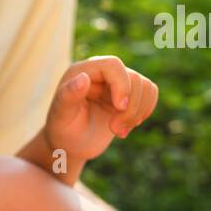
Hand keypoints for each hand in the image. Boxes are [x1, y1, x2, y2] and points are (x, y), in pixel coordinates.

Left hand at [43, 56, 158, 161]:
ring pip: (145, 86)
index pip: (113, 65)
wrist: (71, 144)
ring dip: (137, 112)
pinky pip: (150, 92)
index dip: (122, 85)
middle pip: (132, 78)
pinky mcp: (128, 94)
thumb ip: (68, 96)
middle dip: (130, 107)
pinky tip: (128, 126)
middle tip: (115, 130)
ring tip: (119, 131)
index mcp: (82, 71)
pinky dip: (144, 111)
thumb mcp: (60, 116)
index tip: (119, 108)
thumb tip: (83, 78)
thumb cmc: (62, 130)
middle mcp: (101, 73)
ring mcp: (116, 83)